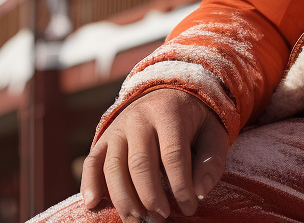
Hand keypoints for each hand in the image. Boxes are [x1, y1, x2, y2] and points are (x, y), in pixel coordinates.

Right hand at [80, 88, 229, 221]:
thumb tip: (199, 193)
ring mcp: (117, 128)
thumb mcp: (213, 134)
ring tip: (140, 220)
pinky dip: (89, 184)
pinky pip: (92, 162)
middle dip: (151, 197)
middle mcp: (138, 118)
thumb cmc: (194, 122)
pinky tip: (94, 205)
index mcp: (168, 113)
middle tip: (163, 218)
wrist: (168, 93)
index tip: (190, 208)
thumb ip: (211, 162)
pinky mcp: (103, 139)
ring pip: (113, 167)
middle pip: (140, 163)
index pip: (173, 155)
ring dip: (125, 199)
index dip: (181, 187)